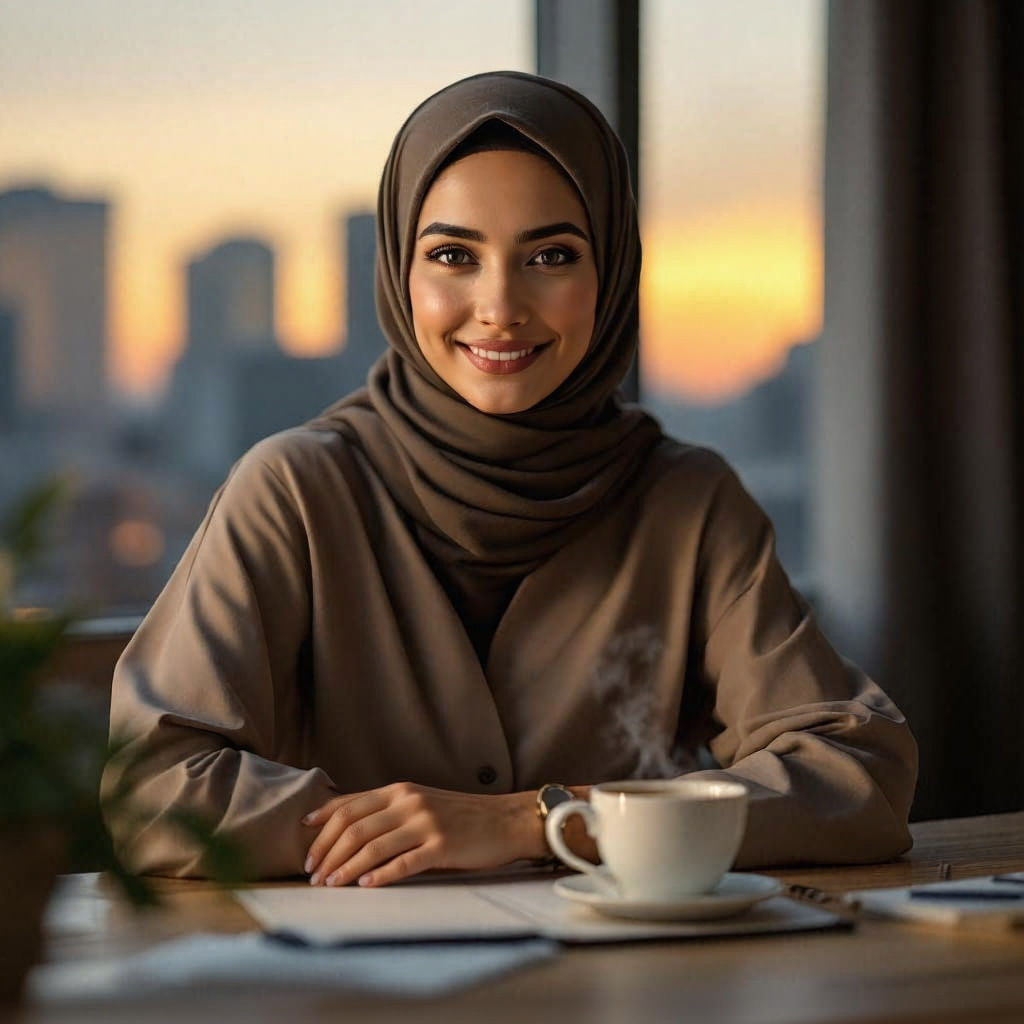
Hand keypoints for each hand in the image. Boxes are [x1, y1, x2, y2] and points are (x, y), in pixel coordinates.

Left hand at [301, 783, 534, 887]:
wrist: (505, 820)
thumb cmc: (461, 817)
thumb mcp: (421, 804)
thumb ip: (389, 811)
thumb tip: (348, 830)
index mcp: (400, 790)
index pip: (350, 805)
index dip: (323, 825)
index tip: (304, 841)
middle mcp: (409, 802)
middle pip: (354, 827)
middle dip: (327, 851)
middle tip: (313, 874)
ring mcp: (426, 823)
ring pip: (372, 846)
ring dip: (345, 868)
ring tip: (330, 885)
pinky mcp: (442, 847)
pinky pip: (403, 863)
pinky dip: (379, 876)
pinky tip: (365, 886)